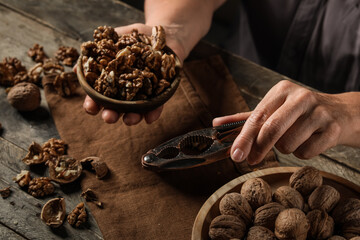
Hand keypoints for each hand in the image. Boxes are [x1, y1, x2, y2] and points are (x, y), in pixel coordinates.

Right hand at [83, 23, 185, 123]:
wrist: (164, 35)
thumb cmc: (137, 36)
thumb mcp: (117, 38)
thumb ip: (99, 51)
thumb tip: (76, 68)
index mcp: (112, 81)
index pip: (99, 96)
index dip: (92, 104)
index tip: (90, 107)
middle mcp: (125, 91)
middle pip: (115, 108)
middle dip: (110, 115)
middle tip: (108, 117)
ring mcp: (142, 94)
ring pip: (135, 111)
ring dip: (131, 118)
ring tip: (129, 120)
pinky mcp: (160, 94)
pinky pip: (156, 107)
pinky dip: (153, 113)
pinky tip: (149, 118)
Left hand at [213, 80, 359, 164]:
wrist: (342, 113)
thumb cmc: (299, 113)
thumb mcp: (273, 109)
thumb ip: (246, 118)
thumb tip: (217, 124)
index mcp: (282, 90)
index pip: (257, 117)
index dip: (244, 138)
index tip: (235, 155)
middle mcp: (300, 97)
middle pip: (271, 129)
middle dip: (259, 149)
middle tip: (252, 161)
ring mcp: (319, 112)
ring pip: (288, 144)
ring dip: (285, 149)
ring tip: (295, 138)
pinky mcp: (332, 128)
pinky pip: (306, 152)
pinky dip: (302, 153)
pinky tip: (309, 141)